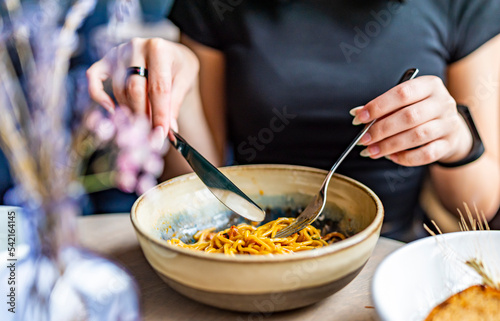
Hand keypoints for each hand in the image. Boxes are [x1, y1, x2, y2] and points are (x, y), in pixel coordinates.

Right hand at [86, 37, 198, 142]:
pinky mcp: (106, 59)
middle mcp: (136, 47)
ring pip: (119, 90)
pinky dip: (98, 95)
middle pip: (135, 90)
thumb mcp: (184, 81)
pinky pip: (94, 77)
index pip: (158, 88)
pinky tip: (111, 109)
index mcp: (159, 49)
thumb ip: (175, 104)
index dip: (160, 114)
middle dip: (143, 116)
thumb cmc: (178, 65)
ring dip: (130, 110)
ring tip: (142, 123)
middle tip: (151, 133)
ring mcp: (118, 52)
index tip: (161, 133)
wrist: (170, 51)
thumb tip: (168, 130)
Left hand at [350, 76, 472, 165]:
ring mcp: (448, 124)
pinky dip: (406, 158)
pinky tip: (391, 157)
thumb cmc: (419, 111)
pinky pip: (426, 154)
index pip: (402, 93)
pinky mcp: (449, 144)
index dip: (378, 106)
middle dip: (381, 129)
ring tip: (371, 151)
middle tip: (363, 139)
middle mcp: (442, 102)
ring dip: (389, 145)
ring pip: (417, 136)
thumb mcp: (405, 102)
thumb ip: (383, 107)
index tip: (359, 118)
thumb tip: (357, 113)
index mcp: (429, 85)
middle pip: (409, 116)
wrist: (450, 128)